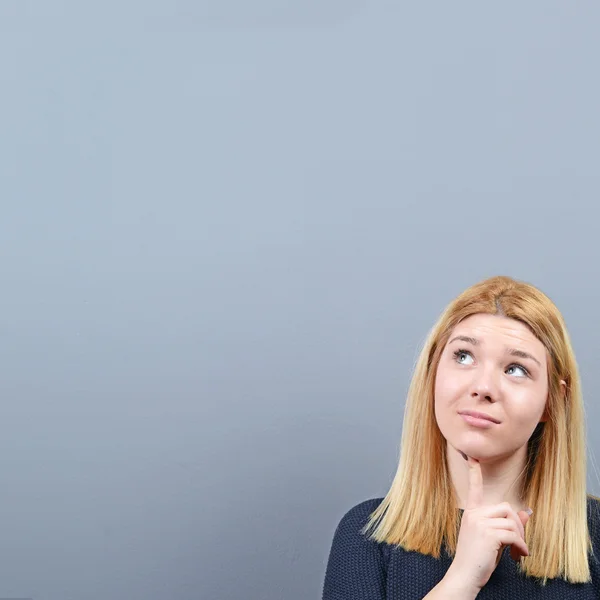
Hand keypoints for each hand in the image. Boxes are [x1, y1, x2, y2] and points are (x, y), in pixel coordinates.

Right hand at [447, 455, 531, 592]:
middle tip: (519, 542)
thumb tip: (528, 512)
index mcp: (472, 512)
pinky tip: (518, 555)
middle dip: (518, 524)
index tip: (471, 456)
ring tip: (517, 551)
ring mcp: (479, 522)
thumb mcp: (493, 539)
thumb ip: (507, 524)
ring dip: (520, 537)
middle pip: (506, 507)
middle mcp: (474, 514)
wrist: (464, 575)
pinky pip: (513, 534)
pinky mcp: (487, 533)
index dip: (474, 471)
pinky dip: (520, 545)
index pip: (474, 487)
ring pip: (511, 521)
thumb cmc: (478, 559)